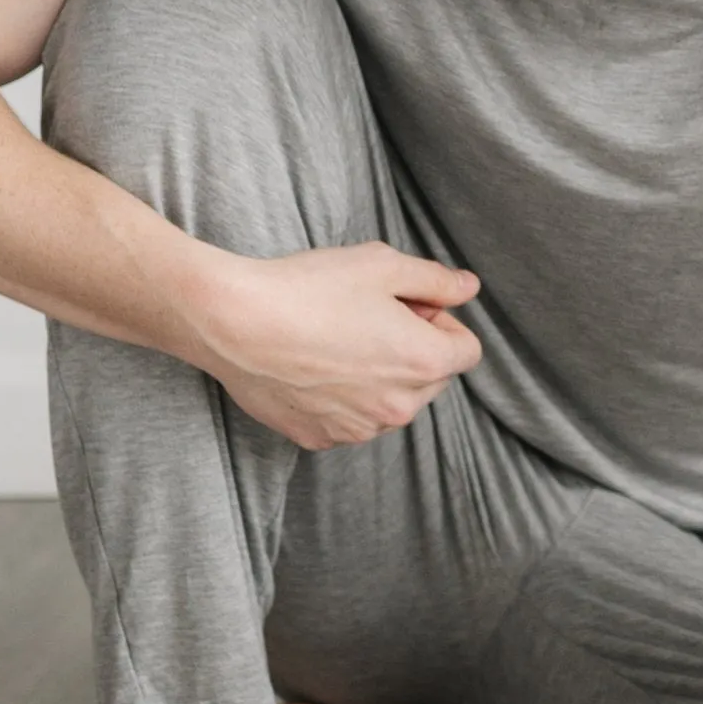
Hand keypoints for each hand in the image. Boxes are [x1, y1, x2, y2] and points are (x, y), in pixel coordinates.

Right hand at [192, 244, 483, 450]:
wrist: (234, 321)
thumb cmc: (309, 288)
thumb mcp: (383, 265)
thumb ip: (436, 279)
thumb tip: (468, 288)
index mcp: (424, 362)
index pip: (466, 350)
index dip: (442, 322)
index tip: (407, 306)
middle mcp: (399, 406)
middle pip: (432, 379)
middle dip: (413, 349)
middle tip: (368, 318)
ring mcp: (358, 429)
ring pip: (391, 403)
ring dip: (380, 379)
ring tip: (336, 341)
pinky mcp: (320, 438)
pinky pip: (350, 420)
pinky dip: (342, 399)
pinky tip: (312, 366)